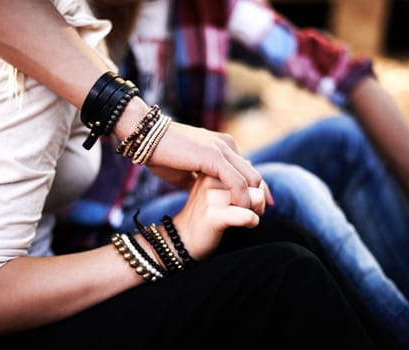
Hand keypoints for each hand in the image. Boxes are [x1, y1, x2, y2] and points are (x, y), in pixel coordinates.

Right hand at [148, 121, 268, 208]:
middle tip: (263, 211)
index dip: (255, 187)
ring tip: (255, 214)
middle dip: (261, 194)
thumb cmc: (161, 153)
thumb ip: (198, 179)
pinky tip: (241, 210)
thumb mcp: (185, 169)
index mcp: (220, 145)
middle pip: (254, 173)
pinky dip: (242, 198)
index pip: (246, 168)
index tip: (259, 203)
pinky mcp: (213, 157)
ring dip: (254, 199)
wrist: (145, 137)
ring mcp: (221, 149)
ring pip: (251, 177)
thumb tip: (199, 190)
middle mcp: (225, 145)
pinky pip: (237, 181)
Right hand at [171, 174, 265, 259]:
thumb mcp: (215, 190)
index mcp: (211, 171)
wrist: (181, 240)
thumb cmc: (202, 216)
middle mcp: (211, 179)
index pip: (249, 173)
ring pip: (256, 197)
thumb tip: (249, 162)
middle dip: (259, 200)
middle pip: (255, 184)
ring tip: (247, 218)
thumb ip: (230, 177)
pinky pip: (248, 215)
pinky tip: (246, 226)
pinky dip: (252, 222)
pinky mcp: (213, 215)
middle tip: (251, 212)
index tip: (249, 203)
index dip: (257, 189)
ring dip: (257, 210)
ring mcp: (211, 196)